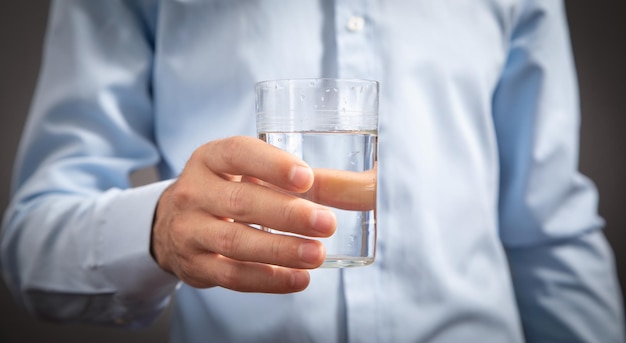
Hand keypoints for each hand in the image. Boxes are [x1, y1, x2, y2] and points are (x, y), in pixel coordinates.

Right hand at [151, 136, 336, 292]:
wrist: (172, 224)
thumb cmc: (226, 190)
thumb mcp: (250, 174)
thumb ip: (303, 179)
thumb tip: (364, 188)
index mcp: (210, 158)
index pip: (237, 153)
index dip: (272, 165)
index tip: (306, 178)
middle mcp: (194, 192)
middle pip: (240, 202)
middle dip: (287, 214)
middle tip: (326, 223)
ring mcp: (189, 230)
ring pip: (236, 243)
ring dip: (281, 251)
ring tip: (317, 254)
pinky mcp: (195, 265)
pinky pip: (232, 276)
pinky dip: (269, 280)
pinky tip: (299, 279)